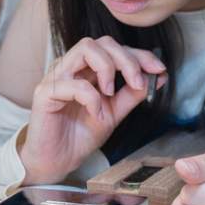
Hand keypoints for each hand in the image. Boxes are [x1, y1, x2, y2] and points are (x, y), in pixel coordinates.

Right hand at [18, 37, 166, 184]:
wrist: (58, 161)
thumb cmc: (81, 135)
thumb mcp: (115, 112)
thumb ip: (133, 93)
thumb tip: (158, 76)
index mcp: (86, 68)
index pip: (115, 48)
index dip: (139, 54)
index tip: (159, 69)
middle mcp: (71, 66)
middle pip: (102, 42)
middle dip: (127, 59)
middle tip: (138, 83)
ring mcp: (57, 76)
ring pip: (86, 48)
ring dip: (108, 68)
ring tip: (111, 94)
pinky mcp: (46, 93)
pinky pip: (74, 83)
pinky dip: (92, 98)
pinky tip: (96, 114)